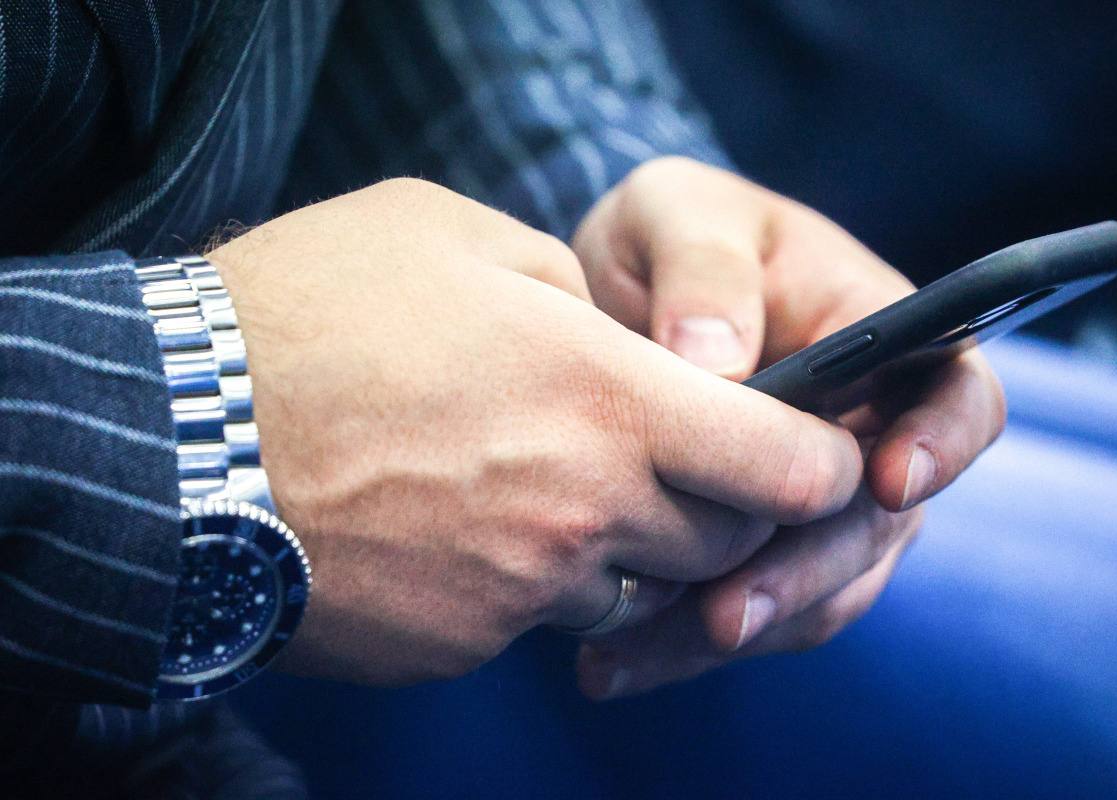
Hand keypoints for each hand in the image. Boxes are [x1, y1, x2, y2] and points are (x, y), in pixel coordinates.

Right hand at [207, 179, 863, 685]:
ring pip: (628, 587)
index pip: (783, 465)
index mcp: (605, 400)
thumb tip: (610, 327)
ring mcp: (521, 591)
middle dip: (722, 508)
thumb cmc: (308, 315)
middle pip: (719, 543)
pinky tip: (461, 526)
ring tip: (539, 482)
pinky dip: (529, 580)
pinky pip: (534, 619)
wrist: (172, 440)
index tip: (822, 456)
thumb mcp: (455, 236)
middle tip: (674, 460)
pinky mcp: (459, 644)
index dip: (822, 466)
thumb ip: (567, 283)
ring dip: (618, 546)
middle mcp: (585, 512)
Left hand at [571, 158, 1004, 696]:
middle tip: (726, 615)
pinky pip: (742, 610)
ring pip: (812, 589)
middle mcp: (862, 432)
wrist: (608, 294)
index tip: (888, 483)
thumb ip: (705, 271)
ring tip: (632, 654)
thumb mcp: (677, 214)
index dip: (942, 444)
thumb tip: (718, 363)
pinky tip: (607, 665)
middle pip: (879, 524)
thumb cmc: (668, 237)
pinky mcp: (751, 546)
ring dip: (735, 629)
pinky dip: (679, 645)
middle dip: (805, 574)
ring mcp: (812, 499)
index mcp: (880, 337)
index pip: (956, 396)